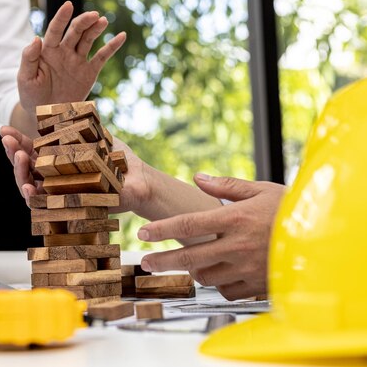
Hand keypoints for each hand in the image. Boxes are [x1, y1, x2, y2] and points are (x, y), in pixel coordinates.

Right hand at [0, 126, 147, 212]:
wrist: (138, 180)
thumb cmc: (117, 158)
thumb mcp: (94, 135)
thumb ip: (74, 124)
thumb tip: (56, 107)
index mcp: (56, 159)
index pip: (30, 150)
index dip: (15, 141)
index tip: (3, 130)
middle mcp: (53, 177)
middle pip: (24, 168)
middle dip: (12, 154)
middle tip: (7, 141)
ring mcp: (57, 194)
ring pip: (28, 188)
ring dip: (19, 174)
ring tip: (19, 159)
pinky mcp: (65, 208)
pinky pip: (44, 207)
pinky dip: (33, 198)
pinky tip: (28, 188)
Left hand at [17, 1, 126, 115]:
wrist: (45, 115)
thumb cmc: (31, 95)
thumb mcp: (25, 78)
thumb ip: (28, 58)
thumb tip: (37, 38)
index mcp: (47, 51)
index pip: (55, 30)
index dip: (61, 18)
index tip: (68, 5)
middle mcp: (63, 52)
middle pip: (75, 31)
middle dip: (84, 22)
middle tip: (93, 15)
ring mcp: (77, 61)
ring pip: (88, 40)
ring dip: (95, 29)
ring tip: (102, 21)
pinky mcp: (89, 72)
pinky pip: (102, 57)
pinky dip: (112, 46)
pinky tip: (121, 36)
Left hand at [137, 174, 284, 299]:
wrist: (325, 237)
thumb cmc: (291, 209)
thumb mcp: (260, 190)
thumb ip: (225, 185)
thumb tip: (197, 176)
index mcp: (235, 218)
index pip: (188, 225)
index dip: (161, 230)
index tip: (143, 233)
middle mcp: (238, 245)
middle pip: (189, 256)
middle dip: (162, 261)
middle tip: (146, 262)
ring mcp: (247, 267)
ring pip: (206, 276)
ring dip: (193, 271)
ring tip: (189, 264)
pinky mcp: (258, 285)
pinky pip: (227, 290)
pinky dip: (219, 284)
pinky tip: (219, 274)